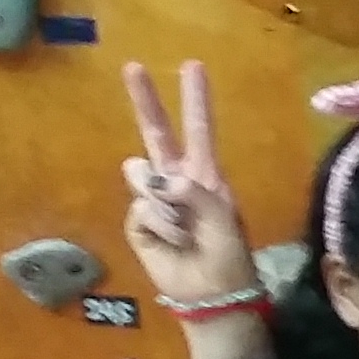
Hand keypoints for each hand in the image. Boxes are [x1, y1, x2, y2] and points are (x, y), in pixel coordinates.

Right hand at [117, 62, 256, 300]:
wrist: (211, 292)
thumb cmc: (227, 254)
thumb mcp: (223, 219)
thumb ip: (196, 193)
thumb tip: (161, 181)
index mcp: (205, 175)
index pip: (199, 130)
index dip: (195, 100)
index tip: (192, 66)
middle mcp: (177, 180)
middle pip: (157, 134)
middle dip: (145, 101)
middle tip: (132, 66)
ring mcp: (155, 200)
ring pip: (143, 177)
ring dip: (165, 204)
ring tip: (185, 231)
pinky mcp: (139, 222)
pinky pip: (142, 209)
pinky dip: (160, 226)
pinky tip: (173, 242)